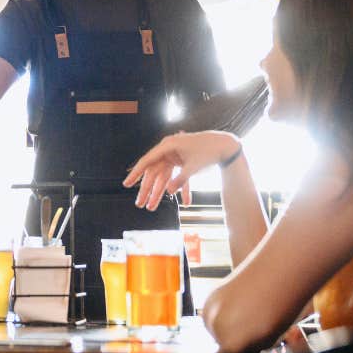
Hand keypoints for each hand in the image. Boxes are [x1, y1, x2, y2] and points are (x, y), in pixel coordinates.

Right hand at [123, 131, 240, 209]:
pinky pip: (178, 177)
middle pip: (154, 173)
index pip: (147, 161)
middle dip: (147, 190)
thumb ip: (180, 180)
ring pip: (164, 177)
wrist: (225, 145)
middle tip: (139, 205)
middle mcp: (169, 151)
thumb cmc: (208, 152)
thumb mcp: (194, 167)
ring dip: (160, 193)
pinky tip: (187, 203)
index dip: (135, 174)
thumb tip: (170, 192)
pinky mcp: (183, 162)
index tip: (126, 184)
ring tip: (152, 208)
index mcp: (168, 147)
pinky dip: (182, 188)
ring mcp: (176, 157)